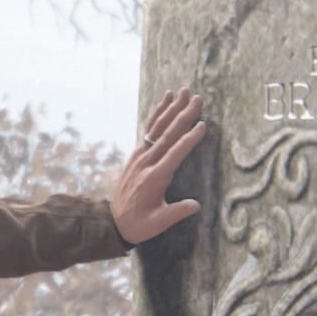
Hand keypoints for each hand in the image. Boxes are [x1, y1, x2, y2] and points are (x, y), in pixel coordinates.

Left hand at [110, 87, 206, 245]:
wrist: (113, 222)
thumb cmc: (140, 224)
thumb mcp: (159, 222)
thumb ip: (177, 212)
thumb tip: (196, 205)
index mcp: (154, 178)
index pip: (175, 153)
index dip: (189, 139)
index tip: (203, 125)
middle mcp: (146, 162)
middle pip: (167, 134)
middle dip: (183, 115)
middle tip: (197, 98)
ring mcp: (139, 156)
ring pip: (157, 127)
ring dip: (170, 108)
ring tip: (182, 91)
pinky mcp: (135, 154)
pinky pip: (148, 130)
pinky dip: (157, 114)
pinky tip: (165, 102)